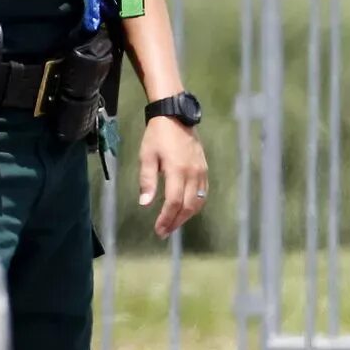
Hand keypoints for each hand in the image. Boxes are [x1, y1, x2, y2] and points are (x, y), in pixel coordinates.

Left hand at [137, 117, 208, 237]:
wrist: (176, 116)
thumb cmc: (157, 136)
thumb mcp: (147, 156)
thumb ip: (147, 180)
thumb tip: (145, 203)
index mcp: (177, 170)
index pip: (173, 202)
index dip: (166, 218)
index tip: (159, 230)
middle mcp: (192, 173)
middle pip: (188, 205)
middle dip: (176, 221)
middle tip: (164, 232)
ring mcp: (201, 171)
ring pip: (198, 201)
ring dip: (187, 216)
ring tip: (174, 224)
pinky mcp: (204, 168)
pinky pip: (204, 192)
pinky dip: (196, 205)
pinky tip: (186, 209)